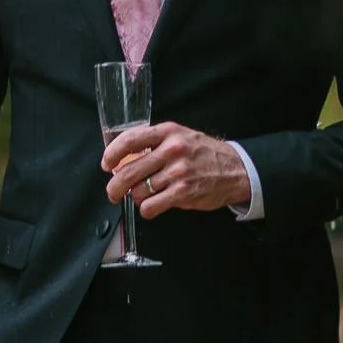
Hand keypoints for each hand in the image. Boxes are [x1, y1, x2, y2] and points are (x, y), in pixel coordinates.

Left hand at [101, 122, 250, 218]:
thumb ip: (155, 144)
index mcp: (168, 132)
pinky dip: (147, 209)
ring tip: (145, 195)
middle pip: (128, 170)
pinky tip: (152, 206)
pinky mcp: (183, 192)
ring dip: (136, 197)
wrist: (236, 169)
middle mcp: (172, 150)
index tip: (107, 164)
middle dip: (115, 186)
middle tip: (113, 192)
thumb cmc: (205, 153)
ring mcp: (178, 172)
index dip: (112, 154)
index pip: (130, 140)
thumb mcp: (181, 136)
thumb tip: (124, 159)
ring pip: (138, 191)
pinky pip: (151, 206)